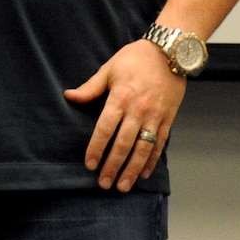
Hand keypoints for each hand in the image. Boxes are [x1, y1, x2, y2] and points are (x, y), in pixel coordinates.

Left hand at [63, 39, 184, 190]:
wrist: (169, 53)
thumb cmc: (135, 59)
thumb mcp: (109, 69)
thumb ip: (91, 88)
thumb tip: (69, 96)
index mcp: (120, 98)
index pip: (105, 129)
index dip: (96, 148)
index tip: (90, 165)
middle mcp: (138, 111)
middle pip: (123, 144)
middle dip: (113, 166)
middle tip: (104, 183)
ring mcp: (155, 117)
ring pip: (143, 149)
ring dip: (132, 170)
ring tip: (123, 186)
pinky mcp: (168, 120)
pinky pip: (159, 145)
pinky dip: (151, 161)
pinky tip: (143, 173)